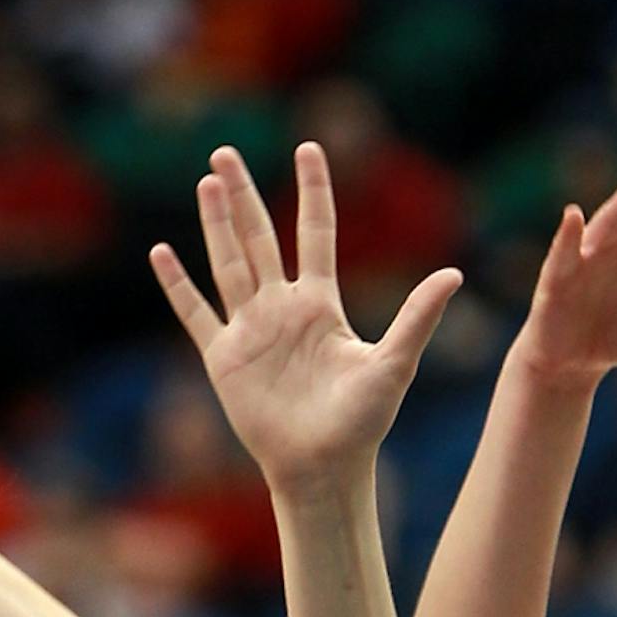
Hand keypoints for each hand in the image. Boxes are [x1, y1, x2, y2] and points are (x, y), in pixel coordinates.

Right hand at [151, 143, 460, 492]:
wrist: (321, 468)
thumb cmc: (361, 423)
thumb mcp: (393, 364)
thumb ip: (417, 316)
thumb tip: (455, 274)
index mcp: (321, 304)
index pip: (315, 232)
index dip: (312, 191)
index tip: (309, 147)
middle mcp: (282, 309)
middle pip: (259, 237)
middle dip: (243, 195)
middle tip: (226, 152)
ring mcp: (250, 331)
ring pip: (228, 264)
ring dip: (215, 224)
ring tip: (206, 183)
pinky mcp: (224, 358)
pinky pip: (196, 313)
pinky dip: (178, 285)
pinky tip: (161, 252)